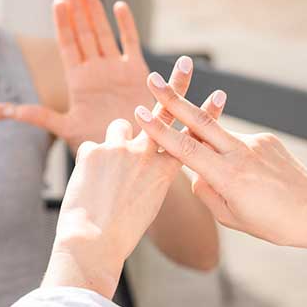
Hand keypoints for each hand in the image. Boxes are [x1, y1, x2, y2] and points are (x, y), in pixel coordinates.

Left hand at [10, 0, 153, 152]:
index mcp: (78, 81)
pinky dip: (126, 26)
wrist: (131, 153)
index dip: (62, 24)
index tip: (57, 2)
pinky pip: (130, 44)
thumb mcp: (67, 129)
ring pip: (104, 34)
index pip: (68, 45)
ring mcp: (116, 69)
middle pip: (84, 33)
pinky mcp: (137, 73)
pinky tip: (119, 6)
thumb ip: (42, 117)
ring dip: (96, 12)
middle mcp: (95, 70)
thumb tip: (11, 111)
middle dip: (77, 8)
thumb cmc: (98, 143)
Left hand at [41, 58, 225, 297]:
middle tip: (184, 63)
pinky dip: (89, 163)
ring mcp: (120, 149)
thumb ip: (150, 176)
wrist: (93, 242)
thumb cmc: (121, 231)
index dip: (204, 116)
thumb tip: (143, 162)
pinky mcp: (94, 149)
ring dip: (115, 140)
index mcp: (165, 172)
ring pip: (120, 126)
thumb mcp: (148, 203)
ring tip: (106, 170)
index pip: (189, 137)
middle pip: (164, 112)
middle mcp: (147, 154)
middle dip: (174, 87)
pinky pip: (91, 148)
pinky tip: (87, 184)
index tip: (218, 96)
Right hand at [134, 73, 306, 250]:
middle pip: (199, 121)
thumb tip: (195, 173)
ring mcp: (255, 142)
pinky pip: (239, 144)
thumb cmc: (274, 223)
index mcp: (228, 176)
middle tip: (153, 78)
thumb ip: (207, 193)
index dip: (160, 130)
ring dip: (203, 135)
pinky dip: (233, 155)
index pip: (185, 148)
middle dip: (173, 99)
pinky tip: (252, 178)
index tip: (140, 111)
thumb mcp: (232, 217)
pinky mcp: (267, 139)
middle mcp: (240, 153)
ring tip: (221, 164)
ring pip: (218, 135)